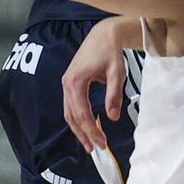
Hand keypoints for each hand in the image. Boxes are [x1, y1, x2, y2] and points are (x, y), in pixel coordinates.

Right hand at [62, 17, 131, 153]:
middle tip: (96, 149)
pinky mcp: (71, 83)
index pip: (82, 113)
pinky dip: (78, 119)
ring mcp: (67, 83)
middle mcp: (67, 83)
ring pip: (69, 113)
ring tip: (89, 143)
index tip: (102, 143)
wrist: (103, 35)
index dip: (91, 130)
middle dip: (83, 134)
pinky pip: (71, 106)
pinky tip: (87, 127)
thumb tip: (112, 117)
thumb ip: (113, 95)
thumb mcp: (116, 74)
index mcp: (76, 81)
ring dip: (78, 129)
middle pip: (72, 116)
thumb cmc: (110, 51)